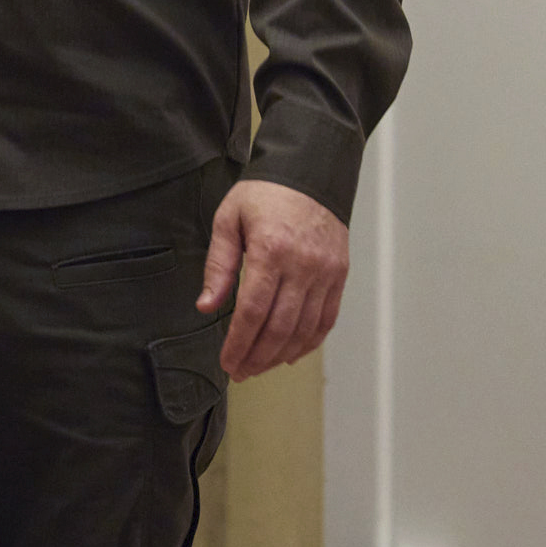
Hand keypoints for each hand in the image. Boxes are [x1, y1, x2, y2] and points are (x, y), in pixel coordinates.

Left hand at [197, 180, 348, 379]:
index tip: (228, 361)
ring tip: (261, 366)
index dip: (239, 343)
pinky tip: (291, 353)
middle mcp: (302, 266)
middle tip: (241, 371)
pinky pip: (327, 319)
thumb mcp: (228, 220)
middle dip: (258, 356)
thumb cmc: (264, 195)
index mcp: (270, 251)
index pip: (252, 311)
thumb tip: (206, 306)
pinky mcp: (339, 275)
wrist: (309, 175)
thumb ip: (218, 265)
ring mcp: (325, 273)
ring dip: (281, 354)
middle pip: (280, 327)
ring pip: (305, 329)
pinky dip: (310, 341)